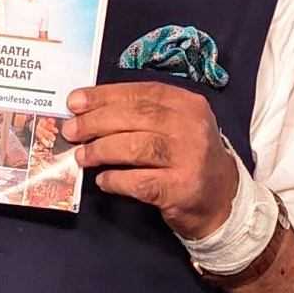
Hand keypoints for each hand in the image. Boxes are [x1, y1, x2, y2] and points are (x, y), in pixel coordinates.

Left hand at [62, 82, 237, 239]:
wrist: (222, 199)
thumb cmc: (188, 157)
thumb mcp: (176, 126)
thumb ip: (142, 115)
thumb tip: (88, 111)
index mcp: (189, 104)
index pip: (143, 92)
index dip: (105, 95)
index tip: (75, 101)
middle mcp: (192, 127)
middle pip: (137, 117)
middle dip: (97, 122)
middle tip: (71, 130)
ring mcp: (190, 158)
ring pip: (137, 147)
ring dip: (102, 150)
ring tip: (82, 156)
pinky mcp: (182, 189)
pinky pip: (140, 182)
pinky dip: (116, 180)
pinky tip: (103, 180)